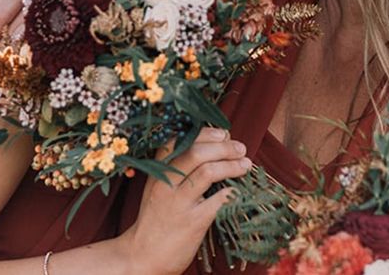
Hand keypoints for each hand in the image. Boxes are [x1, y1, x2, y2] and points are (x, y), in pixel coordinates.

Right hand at [124, 127, 251, 274]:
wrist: (142, 255)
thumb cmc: (156, 216)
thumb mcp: (158, 185)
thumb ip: (180, 165)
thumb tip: (215, 142)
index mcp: (158, 170)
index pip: (181, 140)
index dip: (205, 133)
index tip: (223, 133)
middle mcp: (166, 182)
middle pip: (197, 152)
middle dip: (224, 147)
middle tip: (240, 148)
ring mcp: (178, 202)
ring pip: (208, 171)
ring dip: (232, 165)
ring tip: (245, 164)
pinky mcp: (192, 222)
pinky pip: (218, 200)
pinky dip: (231, 191)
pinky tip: (238, 190)